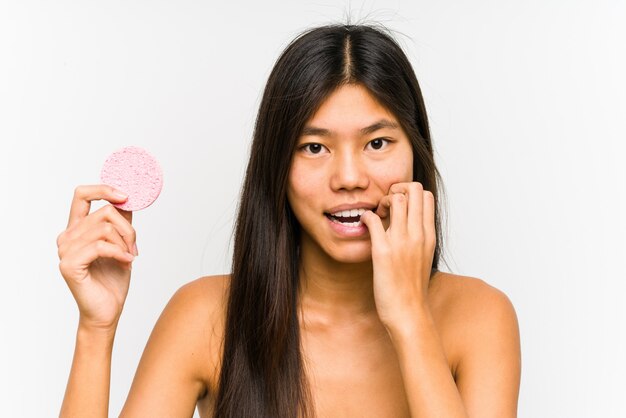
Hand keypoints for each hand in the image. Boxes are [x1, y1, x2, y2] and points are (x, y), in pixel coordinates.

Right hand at [57, 185, 137, 330]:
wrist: (107, 311)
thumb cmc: (112, 279)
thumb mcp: (122, 244)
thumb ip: (121, 222)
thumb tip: (128, 199)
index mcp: (76, 229)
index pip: (81, 195)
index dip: (103, 189)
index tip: (125, 196)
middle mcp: (67, 237)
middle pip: (104, 212)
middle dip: (128, 228)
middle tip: (135, 246)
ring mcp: (65, 250)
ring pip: (105, 228)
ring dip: (126, 243)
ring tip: (130, 257)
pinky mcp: (69, 264)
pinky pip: (101, 246)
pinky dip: (120, 253)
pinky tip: (128, 262)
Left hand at [360, 182, 435, 329]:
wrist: (409, 314)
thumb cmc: (412, 289)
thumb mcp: (423, 257)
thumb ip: (418, 238)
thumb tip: (409, 224)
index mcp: (428, 235)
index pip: (426, 195)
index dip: (408, 193)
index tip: (397, 207)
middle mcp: (418, 235)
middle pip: (413, 189)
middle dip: (396, 189)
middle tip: (385, 207)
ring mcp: (402, 242)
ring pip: (396, 198)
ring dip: (381, 201)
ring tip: (377, 216)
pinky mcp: (383, 252)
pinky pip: (373, 219)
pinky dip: (366, 217)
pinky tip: (364, 226)